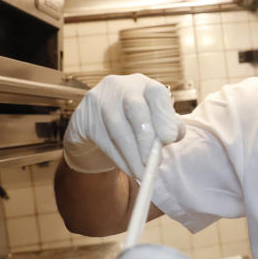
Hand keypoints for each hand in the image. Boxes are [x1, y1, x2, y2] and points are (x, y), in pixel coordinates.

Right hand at [63, 74, 184, 176]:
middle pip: (135, 109)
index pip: (156, 93)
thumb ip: (170, 128)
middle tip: (153, 163)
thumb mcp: (156, 124)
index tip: (171, 138)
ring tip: (143, 173)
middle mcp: (120, 86)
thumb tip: (175, 134)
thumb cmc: (136, 127)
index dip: (164, 115)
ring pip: (117, 128)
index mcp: (144, 85)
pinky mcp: (83, 118)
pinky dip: (119, 158)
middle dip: (146, 139)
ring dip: (132, 155)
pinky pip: (103, 140)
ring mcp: (98, 99)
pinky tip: (129, 169)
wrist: (98, 132)